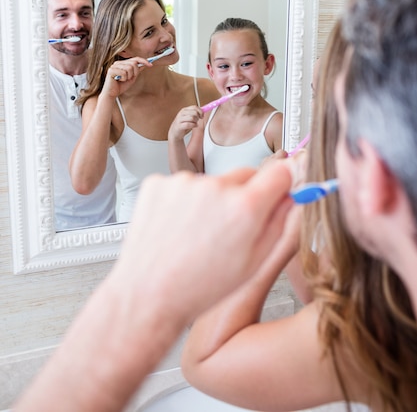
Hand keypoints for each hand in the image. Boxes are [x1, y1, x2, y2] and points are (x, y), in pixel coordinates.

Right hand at [104, 57, 150, 95]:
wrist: (112, 93)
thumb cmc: (121, 86)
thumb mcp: (132, 78)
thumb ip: (137, 71)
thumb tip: (144, 65)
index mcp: (123, 63)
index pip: (135, 59)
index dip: (144, 61)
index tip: (151, 65)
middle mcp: (118, 63)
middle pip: (133, 63)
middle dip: (135, 72)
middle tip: (130, 78)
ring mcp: (114, 66)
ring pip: (129, 68)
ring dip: (129, 76)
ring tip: (123, 80)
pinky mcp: (111, 70)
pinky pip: (123, 73)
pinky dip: (124, 79)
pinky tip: (119, 81)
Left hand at [112, 163, 293, 323]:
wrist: (148, 294)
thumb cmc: (199, 287)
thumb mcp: (255, 262)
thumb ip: (280, 223)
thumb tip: (292, 196)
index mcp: (245, 208)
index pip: (280, 172)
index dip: (280, 184)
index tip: (277, 191)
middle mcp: (215, 188)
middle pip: (245, 175)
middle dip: (243, 196)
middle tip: (229, 227)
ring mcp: (184, 183)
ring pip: (212, 182)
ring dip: (210, 199)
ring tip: (197, 233)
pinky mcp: (159, 182)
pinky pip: (184, 184)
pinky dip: (183, 200)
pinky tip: (178, 227)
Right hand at [168, 105, 203, 140]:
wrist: (175, 132)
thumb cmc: (183, 124)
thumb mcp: (188, 117)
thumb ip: (194, 113)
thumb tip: (204, 110)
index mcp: (184, 110)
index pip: (194, 107)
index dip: (200, 111)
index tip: (202, 116)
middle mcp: (181, 113)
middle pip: (194, 112)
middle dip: (198, 117)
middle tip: (196, 121)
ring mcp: (180, 119)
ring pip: (192, 118)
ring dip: (195, 122)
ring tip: (194, 124)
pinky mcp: (179, 126)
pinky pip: (189, 124)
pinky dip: (193, 126)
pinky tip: (193, 126)